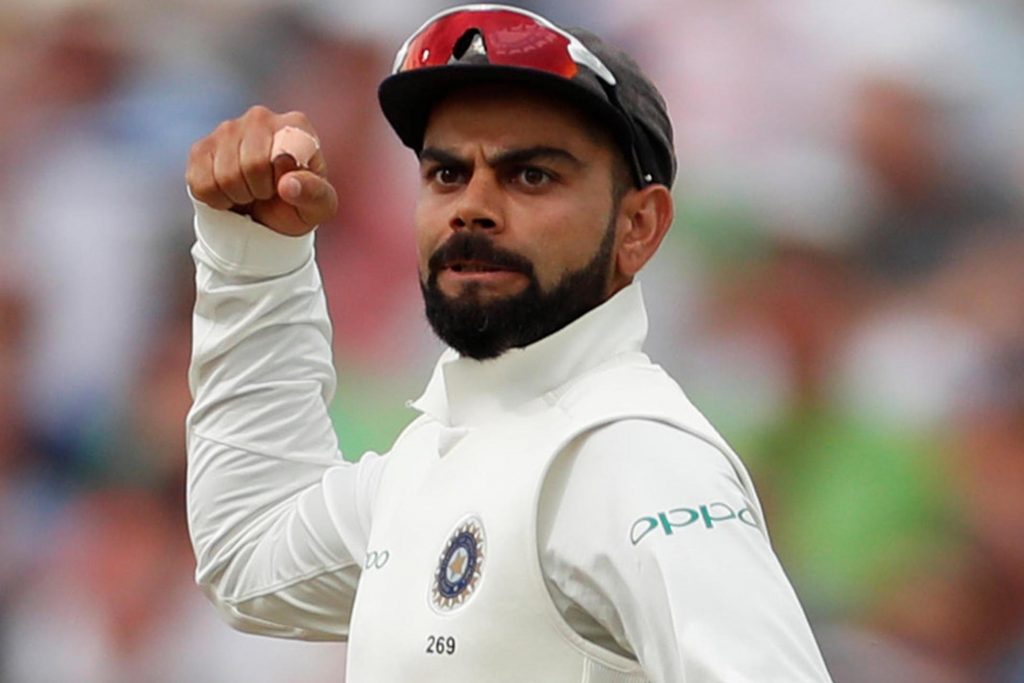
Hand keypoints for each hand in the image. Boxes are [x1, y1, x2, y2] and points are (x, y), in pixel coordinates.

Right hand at [186, 106, 337, 235]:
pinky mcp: (202, 147)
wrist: (269, 214)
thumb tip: (288, 184)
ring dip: (238, 196)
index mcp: (296, 125)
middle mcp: (260, 117)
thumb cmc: (299, 204)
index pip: (281, 156)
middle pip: (250, 165)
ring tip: (250, 192)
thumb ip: (314, 193)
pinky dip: (216, 198)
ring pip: (223, 176)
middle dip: (259, 191)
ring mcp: (227, 129)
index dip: (280, 182)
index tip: (286, 186)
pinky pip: (200, 182)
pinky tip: (229, 191)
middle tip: (267, 192)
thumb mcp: (319, 206)